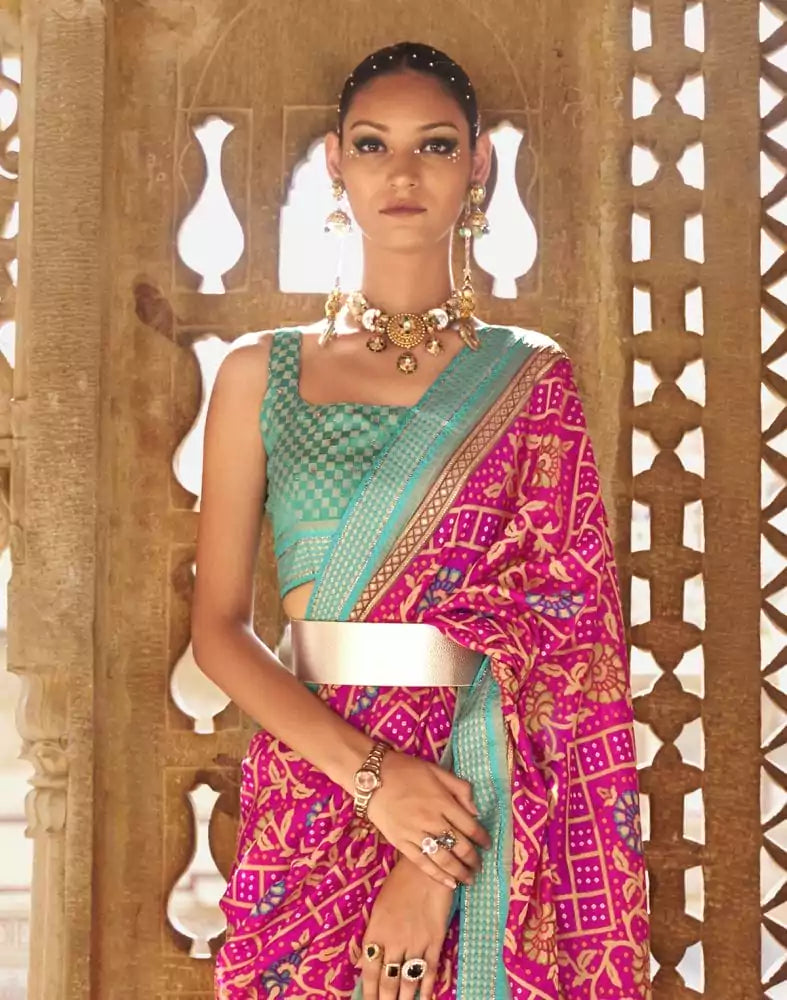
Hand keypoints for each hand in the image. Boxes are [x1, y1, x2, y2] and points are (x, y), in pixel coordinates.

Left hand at [358, 855, 453, 999]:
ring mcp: (415, 941)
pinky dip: (428, 987)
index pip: (369, 970)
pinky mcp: (435, 939)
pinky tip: (426, 999)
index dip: (369, 990)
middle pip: (388, 980)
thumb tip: (366, 959)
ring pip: (407, 980)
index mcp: (376, 931)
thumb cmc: (400, 882)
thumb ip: (375, 933)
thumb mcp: (379, 906)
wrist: (426, 866)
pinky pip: (430, 969)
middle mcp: (394, 940)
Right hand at [365, 749, 490, 889]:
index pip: (470, 825)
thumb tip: (475, 811)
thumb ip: (459, 788)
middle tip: (480, 866)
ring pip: (443, 859)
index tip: (488, 845)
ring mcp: (415, 833)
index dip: (482, 838)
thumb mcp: (437, 770)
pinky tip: (449, 883)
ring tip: (469, 879)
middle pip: (460, 846)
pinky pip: (422, 863)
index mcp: (442, 801)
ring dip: (459, 872)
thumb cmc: (406, 770)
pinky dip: (438, 875)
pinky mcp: (401, 843)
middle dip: (473, 859)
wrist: (372, 776)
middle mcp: (432, 820)